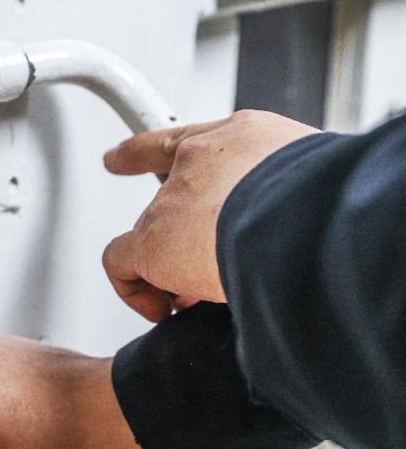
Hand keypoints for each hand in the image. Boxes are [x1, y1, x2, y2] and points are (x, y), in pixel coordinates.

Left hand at [101, 110, 317, 321]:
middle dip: (178, 232)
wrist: (313, 221)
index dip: (152, 152)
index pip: (194, 140)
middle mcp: (203, 158)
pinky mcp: (153, 239)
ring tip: (192, 298)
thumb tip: (292, 234)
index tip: (118, 158)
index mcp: (248, 138)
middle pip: (171, 193)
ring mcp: (173, 197)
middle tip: (188, 264)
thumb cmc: (329, 204)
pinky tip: (160, 309)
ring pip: (153, 233)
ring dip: (169, 266)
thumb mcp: (316, 187)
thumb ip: (290, 200)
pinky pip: (121, 263)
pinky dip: (135, 289)